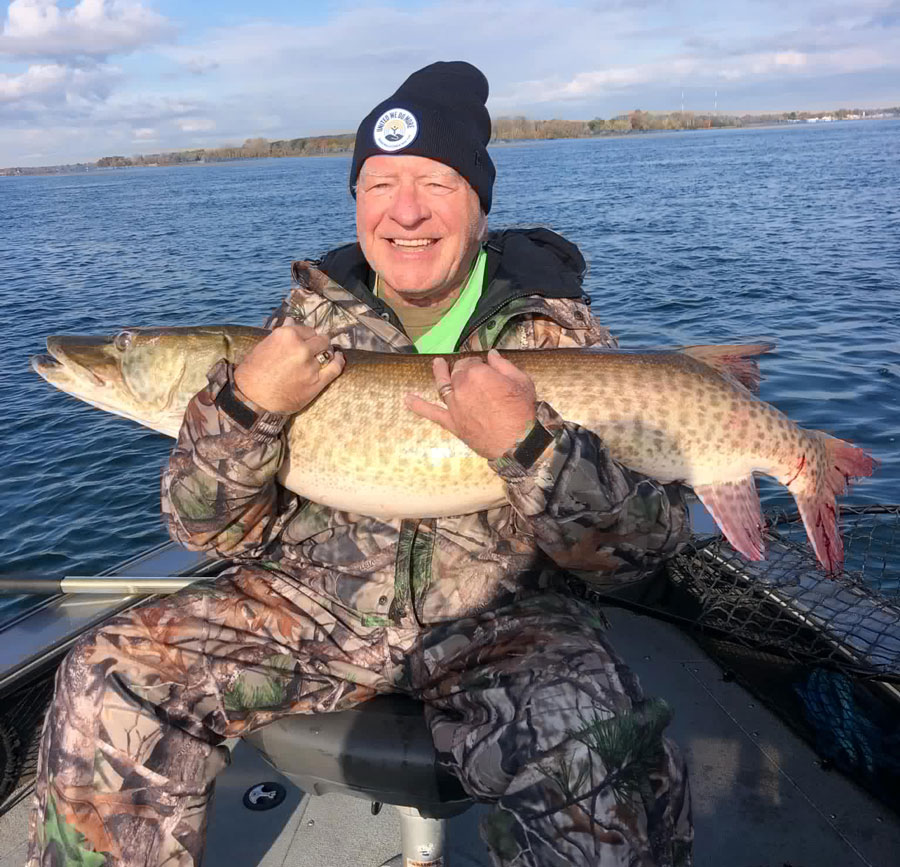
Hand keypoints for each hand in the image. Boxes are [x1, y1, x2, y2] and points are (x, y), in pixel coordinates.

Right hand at [234, 323, 344, 412]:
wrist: (251, 399)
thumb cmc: (253, 373)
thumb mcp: (263, 347)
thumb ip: (281, 336)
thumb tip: (291, 321)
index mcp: (287, 335)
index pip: (307, 330)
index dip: (309, 336)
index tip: (308, 340)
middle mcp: (301, 348)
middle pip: (321, 339)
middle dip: (320, 342)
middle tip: (318, 347)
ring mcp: (310, 365)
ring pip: (328, 352)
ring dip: (327, 353)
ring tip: (326, 354)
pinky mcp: (317, 382)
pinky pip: (335, 368)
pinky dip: (339, 362)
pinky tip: (339, 359)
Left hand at [405, 349, 535, 458]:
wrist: (517, 442)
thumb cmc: (522, 411)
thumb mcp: (521, 382)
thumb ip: (504, 366)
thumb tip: (492, 356)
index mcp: (478, 373)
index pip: (472, 362)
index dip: (478, 364)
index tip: (484, 367)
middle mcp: (461, 386)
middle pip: (457, 372)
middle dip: (463, 369)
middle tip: (470, 371)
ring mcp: (454, 405)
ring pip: (442, 385)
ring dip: (439, 373)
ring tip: (437, 364)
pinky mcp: (452, 422)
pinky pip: (432, 413)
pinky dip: (418, 406)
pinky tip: (407, 399)